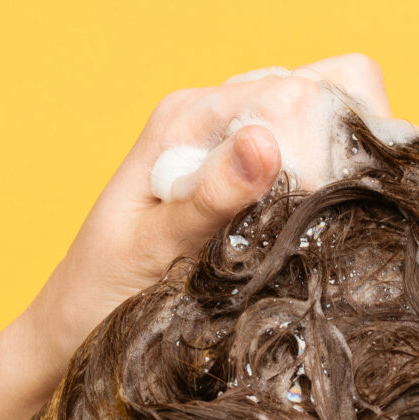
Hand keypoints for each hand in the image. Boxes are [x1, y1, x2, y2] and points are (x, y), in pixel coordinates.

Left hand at [18, 55, 404, 376]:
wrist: (72, 331)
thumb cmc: (101, 295)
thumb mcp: (152, 249)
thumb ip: (207, 198)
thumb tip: (263, 144)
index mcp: (186, 118)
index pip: (292, 91)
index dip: (328, 140)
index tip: (332, 202)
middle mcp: (212, 116)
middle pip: (321, 88)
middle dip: (345, 142)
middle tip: (341, 211)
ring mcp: (231, 141)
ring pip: (324, 117)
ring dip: (340, 162)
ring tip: (331, 221)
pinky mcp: (244, 175)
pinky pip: (310, 154)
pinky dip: (330, 180)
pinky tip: (319, 225)